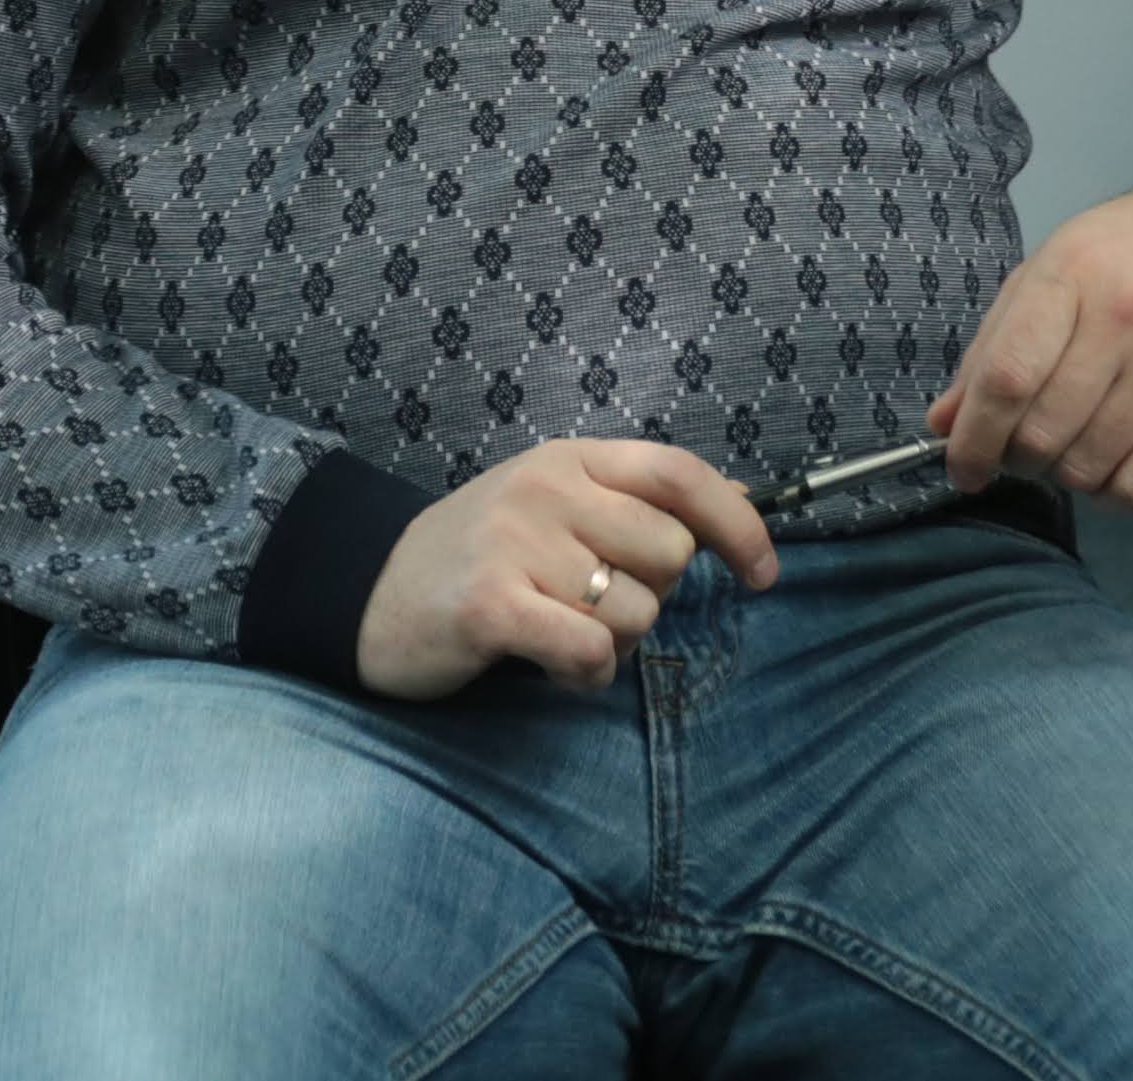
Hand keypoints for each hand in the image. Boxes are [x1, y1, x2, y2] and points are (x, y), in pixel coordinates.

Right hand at [355, 436, 778, 699]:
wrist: (368, 593)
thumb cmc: (479, 557)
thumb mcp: (554, 506)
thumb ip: (632, 503)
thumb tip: (738, 501)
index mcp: (568, 458)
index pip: (680, 475)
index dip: (738, 523)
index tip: (763, 573)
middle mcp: (545, 488)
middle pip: (669, 557)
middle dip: (649, 598)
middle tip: (591, 605)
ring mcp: (515, 543)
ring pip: (635, 614)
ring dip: (609, 644)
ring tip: (554, 632)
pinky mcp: (489, 604)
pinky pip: (590, 651)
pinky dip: (583, 674)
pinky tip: (548, 663)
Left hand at [926, 174, 1132, 508]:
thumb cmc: (1127, 252)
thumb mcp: (1047, 272)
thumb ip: (992, 347)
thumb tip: (946, 424)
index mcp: (1070, 277)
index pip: (1007, 378)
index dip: (973, 437)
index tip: (962, 465)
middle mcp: (1126, 320)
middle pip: (1044, 432)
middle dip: (1015, 459)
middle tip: (1018, 449)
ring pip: (1090, 466)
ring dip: (1062, 475)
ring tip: (1066, 447)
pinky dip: (1112, 493)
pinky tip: (1107, 465)